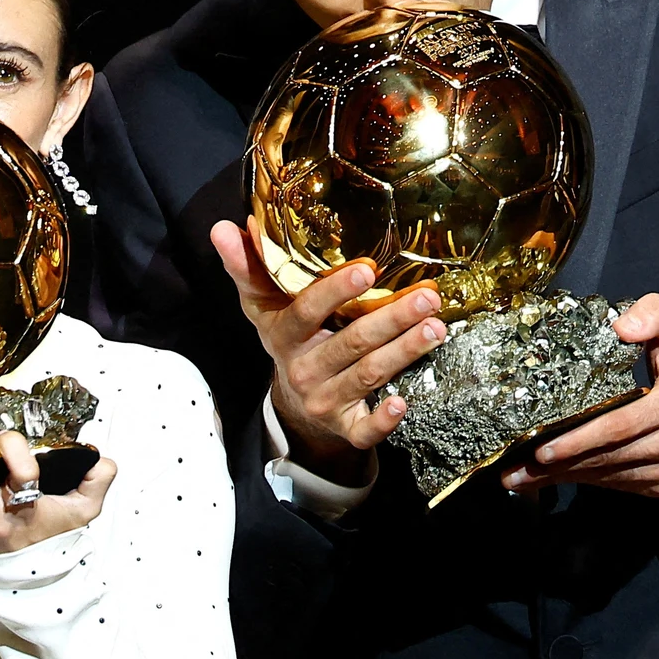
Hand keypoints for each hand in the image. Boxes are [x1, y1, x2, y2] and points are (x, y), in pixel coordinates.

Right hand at [211, 218, 446, 484]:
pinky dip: (382, 420)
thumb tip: (222, 227)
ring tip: (436, 327)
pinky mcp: (345, 428)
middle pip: (351, 343)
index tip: (367, 270)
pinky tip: (403, 404)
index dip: (335, 291)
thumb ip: (245, 266)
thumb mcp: (261, 303)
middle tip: (427, 298)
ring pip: (367, 374)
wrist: (294, 405)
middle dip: (391, 319)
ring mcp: (324, 400)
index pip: (307, 311)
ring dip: (404, 352)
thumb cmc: (287, 338)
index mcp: (283, 335)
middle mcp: (303, 369)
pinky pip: (363, 431)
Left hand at [500, 293, 658, 498]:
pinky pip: (625, 484)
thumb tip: (622, 328)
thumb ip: (653, 312)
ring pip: (615, 476)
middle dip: (560, 466)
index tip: (543, 448)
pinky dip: (591, 482)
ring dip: (568, 478)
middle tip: (516, 471)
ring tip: (525, 478)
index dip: (580, 440)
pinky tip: (560, 478)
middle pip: (611, 457)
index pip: (621, 425)